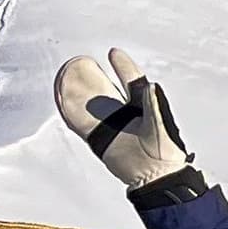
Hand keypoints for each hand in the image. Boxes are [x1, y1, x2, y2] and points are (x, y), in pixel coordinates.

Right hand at [51, 51, 194, 193]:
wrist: (155, 176)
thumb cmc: (165, 151)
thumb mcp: (160, 124)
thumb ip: (153, 104)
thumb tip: (149, 84)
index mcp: (145, 107)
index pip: (132, 81)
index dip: (123, 67)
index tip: (113, 52)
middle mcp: (127, 114)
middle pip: (106, 90)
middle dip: (95, 77)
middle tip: (83, 62)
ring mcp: (112, 126)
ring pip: (90, 104)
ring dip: (79, 92)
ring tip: (67, 76)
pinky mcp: (100, 139)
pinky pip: (81, 123)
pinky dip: (71, 112)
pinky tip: (62, 99)